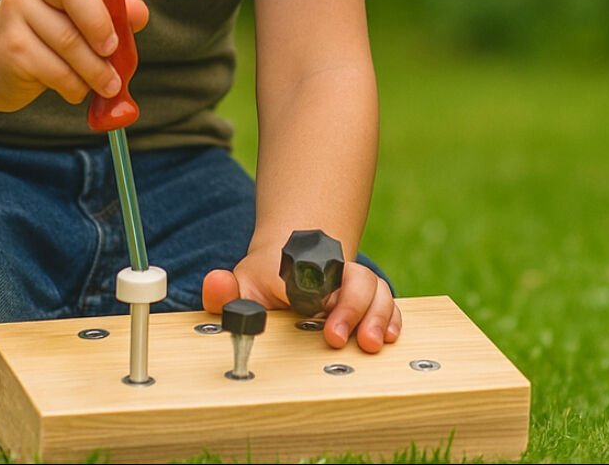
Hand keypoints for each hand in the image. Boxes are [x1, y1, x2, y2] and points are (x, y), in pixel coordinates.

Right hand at [0, 0, 147, 111]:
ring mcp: (13, 9)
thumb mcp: (85, 12)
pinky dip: (76, 85)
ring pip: (67, 38)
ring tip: (108, 83)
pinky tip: (79, 89)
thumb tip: (138, 14)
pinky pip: (55, 69)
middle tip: (113, 50)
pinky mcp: (11, 46)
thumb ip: (116, 6)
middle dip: (101, 25)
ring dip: (95, 69)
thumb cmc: (51, 30)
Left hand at [202, 248, 401, 353]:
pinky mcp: (368, 300)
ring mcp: (352, 285)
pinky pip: (388, 301)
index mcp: (302, 269)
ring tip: (372, 344)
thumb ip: (226, 291)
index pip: (316, 275)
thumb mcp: (241, 286)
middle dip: (353, 310)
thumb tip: (215, 284)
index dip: (323, 298)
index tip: (325, 328)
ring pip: (376, 288)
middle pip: (355, 279)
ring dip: (378, 315)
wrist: (290, 264)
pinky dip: (392, 316)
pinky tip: (389, 337)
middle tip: (339, 339)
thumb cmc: (264, 282)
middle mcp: (333, 273)